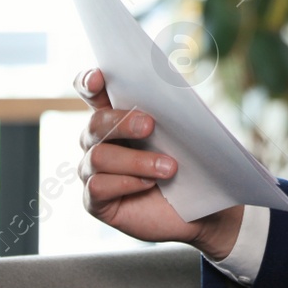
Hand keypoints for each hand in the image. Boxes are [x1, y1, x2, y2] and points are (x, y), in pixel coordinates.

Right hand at [74, 68, 243, 259]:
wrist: (198, 208)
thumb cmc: (189, 164)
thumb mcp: (185, 134)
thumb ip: (172, 112)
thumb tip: (174, 93)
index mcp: (116, 116)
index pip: (91, 91)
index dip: (88, 82)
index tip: (99, 78)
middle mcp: (97, 141)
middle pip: (95, 123)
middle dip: (122, 122)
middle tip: (151, 125)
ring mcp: (92, 171)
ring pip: (99, 156)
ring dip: (136, 160)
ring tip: (168, 168)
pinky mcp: (94, 200)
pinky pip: (98, 186)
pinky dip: (126, 182)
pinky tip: (149, 184)